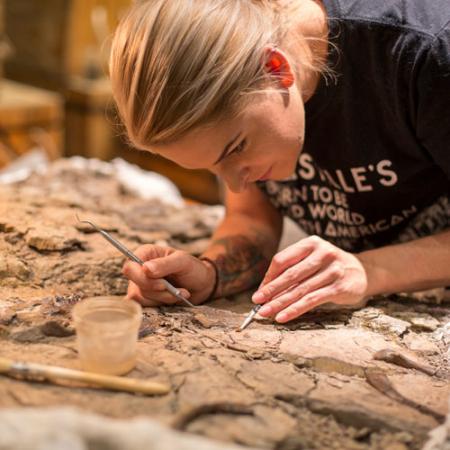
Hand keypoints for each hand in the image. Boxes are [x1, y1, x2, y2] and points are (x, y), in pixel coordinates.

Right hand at [122, 245, 215, 305]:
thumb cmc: (193, 268)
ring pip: (141, 297)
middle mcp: (140, 268)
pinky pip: (146, 305)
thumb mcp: (183, 262)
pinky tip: (176, 297)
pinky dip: (163, 303)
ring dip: (164, 297)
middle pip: (135, 284)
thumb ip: (164, 264)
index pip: (129, 267)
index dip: (141, 278)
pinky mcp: (147, 297)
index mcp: (146, 253)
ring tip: (180, 292)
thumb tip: (145, 269)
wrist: (202, 284)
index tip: (162, 284)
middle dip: (157, 291)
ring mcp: (142, 284)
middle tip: (174, 289)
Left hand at [252, 235, 368, 322]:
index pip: (282, 259)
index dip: (269, 276)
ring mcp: (333, 270)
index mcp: (311, 243)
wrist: (364, 272)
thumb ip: (293, 269)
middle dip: (270, 290)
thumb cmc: (330, 266)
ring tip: (265, 312)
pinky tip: (283, 316)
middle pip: (290, 275)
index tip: (260, 290)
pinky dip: (295, 309)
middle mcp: (323, 254)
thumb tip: (265, 288)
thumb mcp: (313, 259)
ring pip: (299, 290)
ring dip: (279, 303)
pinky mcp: (339, 287)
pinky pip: (312, 300)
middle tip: (256, 301)